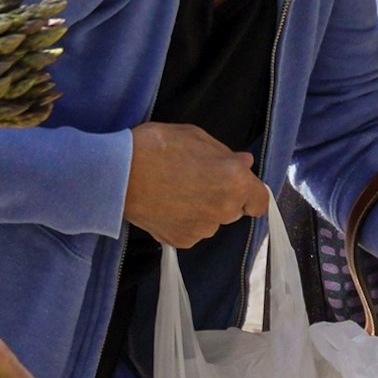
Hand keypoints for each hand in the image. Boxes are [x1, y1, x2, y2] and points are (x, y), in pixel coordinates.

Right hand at [123, 122, 269, 250]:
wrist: (117, 174)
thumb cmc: (157, 147)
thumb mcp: (195, 136)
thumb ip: (224, 153)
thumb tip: (243, 162)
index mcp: (234, 181)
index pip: (260, 201)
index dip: (251, 193)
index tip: (238, 187)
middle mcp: (224, 209)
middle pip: (234, 209)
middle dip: (222, 197)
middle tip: (196, 180)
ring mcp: (203, 229)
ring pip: (211, 221)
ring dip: (202, 210)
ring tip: (175, 191)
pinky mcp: (182, 241)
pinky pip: (191, 231)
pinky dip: (183, 221)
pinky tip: (165, 204)